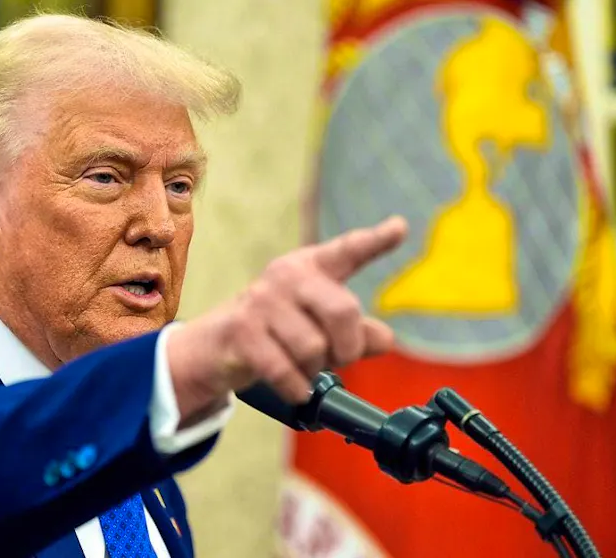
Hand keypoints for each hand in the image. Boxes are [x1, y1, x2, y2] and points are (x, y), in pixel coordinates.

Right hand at [167, 216, 407, 420]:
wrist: (215, 345)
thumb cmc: (276, 331)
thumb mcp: (318, 325)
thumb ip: (355, 331)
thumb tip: (386, 340)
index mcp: (310, 267)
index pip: (347, 251)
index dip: (375, 241)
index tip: (400, 228)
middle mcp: (286, 276)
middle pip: (343, 312)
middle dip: (347, 347)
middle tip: (338, 358)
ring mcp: (262, 301)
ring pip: (314, 347)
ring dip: (315, 370)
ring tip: (303, 368)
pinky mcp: (243, 330)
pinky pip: (286, 369)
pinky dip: (297, 387)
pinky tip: (296, 388)